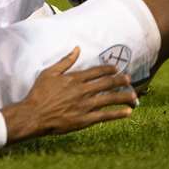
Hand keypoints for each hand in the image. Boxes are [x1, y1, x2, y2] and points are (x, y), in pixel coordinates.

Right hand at [0, 47, 136, 142]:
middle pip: (107, 83)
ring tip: (134, 95)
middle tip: (129, 80)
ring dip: (123, 96)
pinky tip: (127, 112)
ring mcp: (85, 105)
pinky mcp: (84, 120)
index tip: (116, 69)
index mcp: (75, 78)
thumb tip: (77, 49)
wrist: (34, 114)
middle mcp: (83, 90)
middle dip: (120, 81)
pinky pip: (104, 116)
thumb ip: (65, 61)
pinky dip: (117, 114)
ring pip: (109, 99)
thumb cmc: (39, 93)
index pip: (97, 71)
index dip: (109, 69)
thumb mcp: (49, 72)